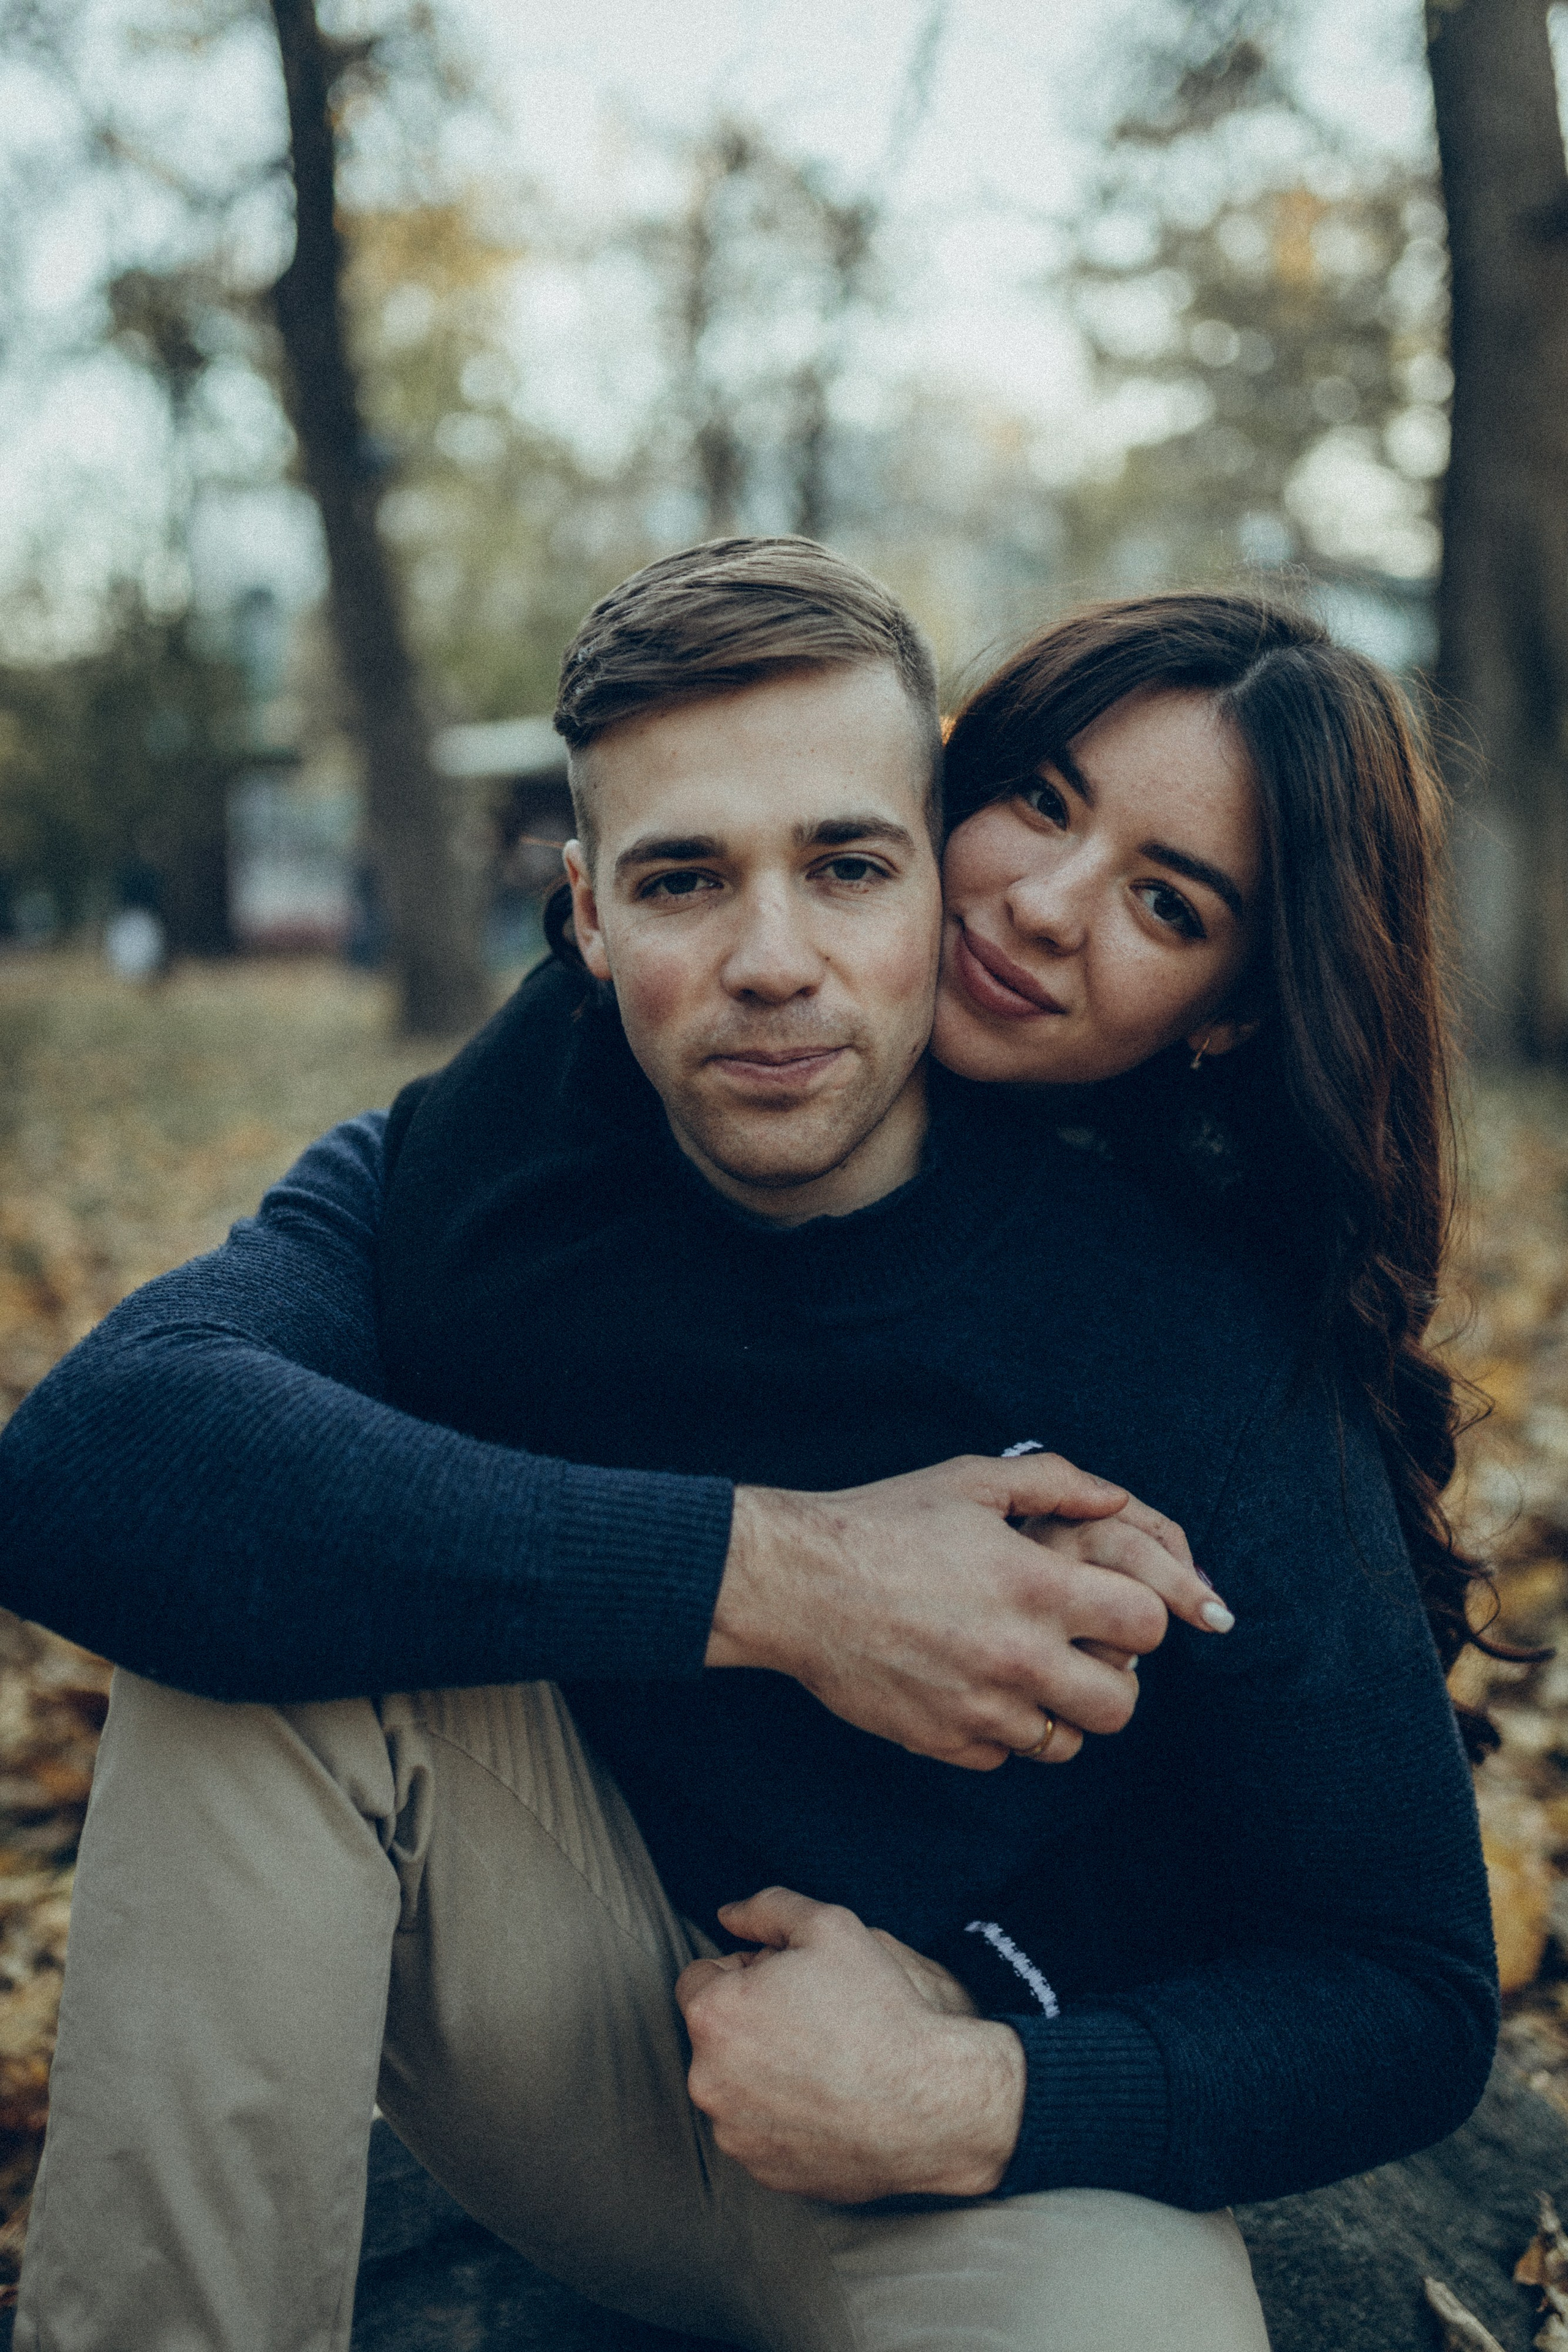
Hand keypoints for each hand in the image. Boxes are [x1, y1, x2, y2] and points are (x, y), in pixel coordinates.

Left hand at [676, 1888, 1022, 2201]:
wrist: (929, 2103)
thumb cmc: (879, 2010)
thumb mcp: (829, 1926)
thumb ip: (766, 1908)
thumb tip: (728, 1915)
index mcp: (713, 2015)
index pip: (700, 1979)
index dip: (745, 1972)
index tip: (788, 1983)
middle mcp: (707, 2081)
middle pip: (717, 2034)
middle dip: (751, 2021)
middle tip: (812, 2019)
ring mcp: (733, 2133)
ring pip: (735, 2085)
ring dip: (763, 2070)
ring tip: (824, 2062)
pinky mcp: (761, 2172)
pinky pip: (759, 2131)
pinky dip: (782, 2117)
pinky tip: (828, 2101)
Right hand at [708, 1452, 1230, 1770]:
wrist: (796, 1582)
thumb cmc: (883, 1522)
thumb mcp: (971, 1481)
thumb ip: (1056, 1483)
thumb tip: (1116, 1501)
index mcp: (1037, 1587)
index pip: (1148, 1626)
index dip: (1142, 1615)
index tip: (1112, 1606)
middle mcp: (1019, 1656)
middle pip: (1123, 1703)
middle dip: (1115, 1677)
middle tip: (1082, 1651)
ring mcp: (981, 1707)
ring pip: (1069, 1742)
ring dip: (1061, 1711)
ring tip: (1030, 1673)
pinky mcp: (942, 1741)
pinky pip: (1005, 1756)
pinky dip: (1002, 1730)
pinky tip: (977, 1687)